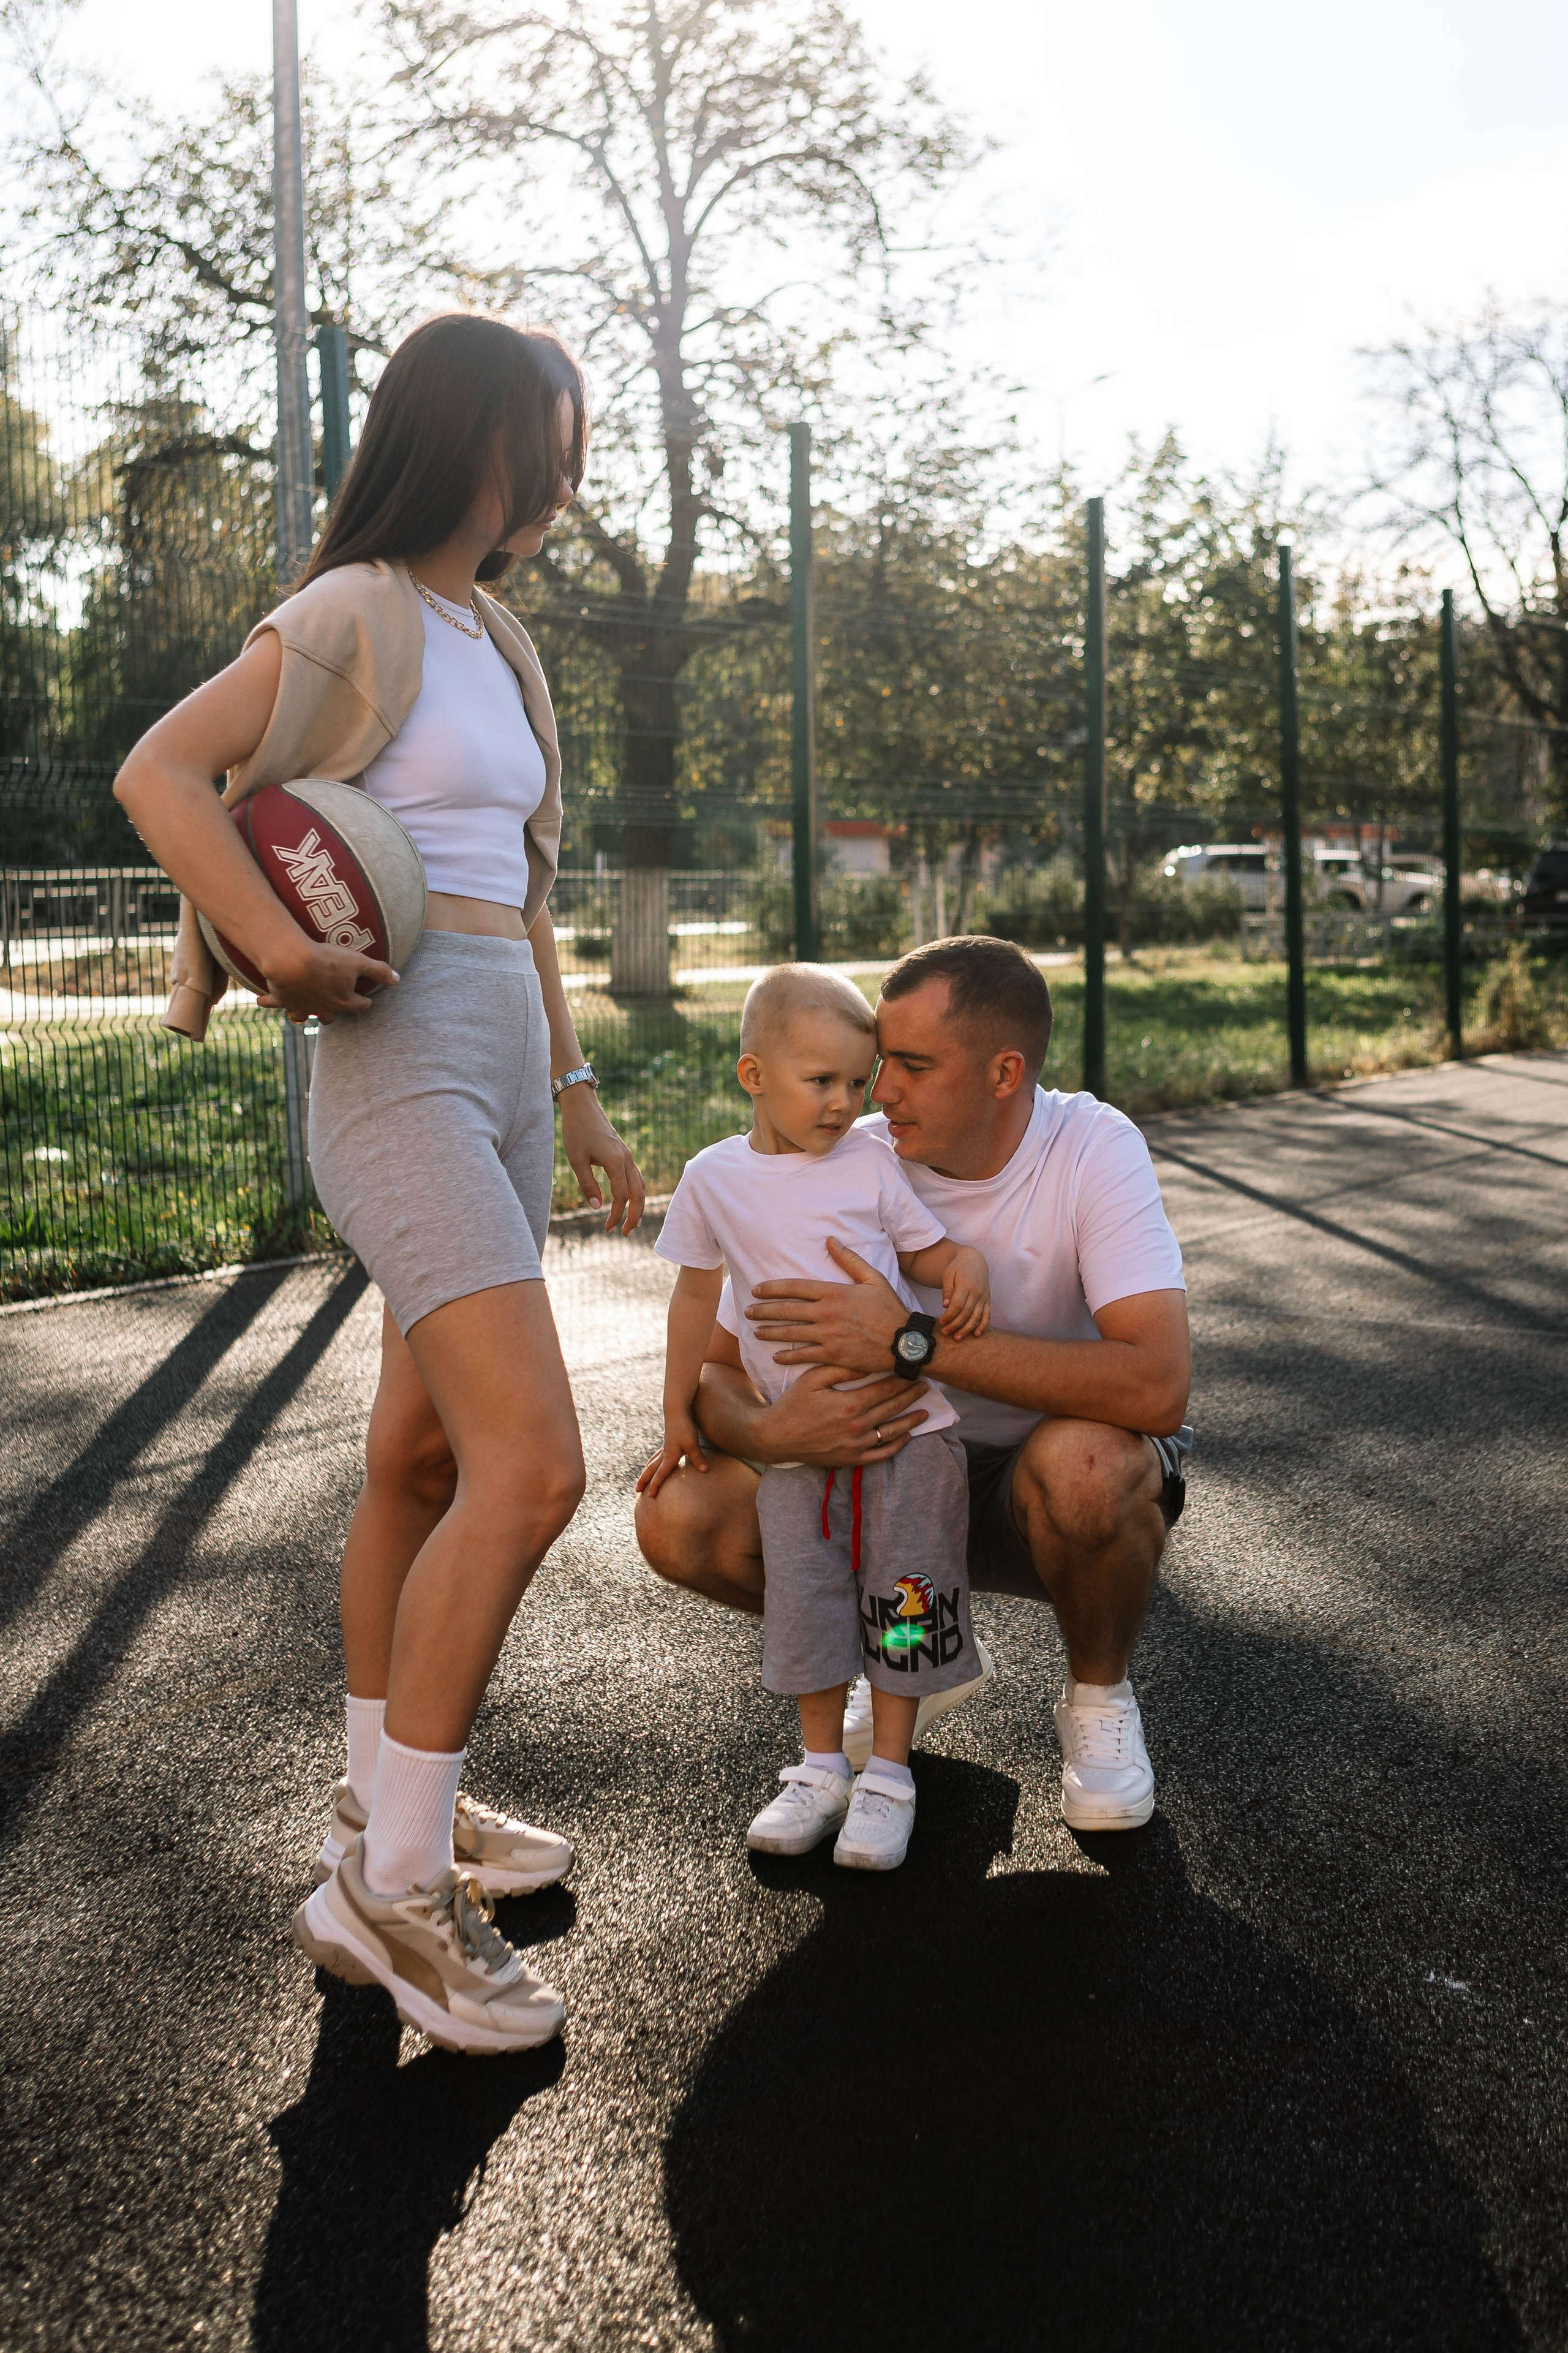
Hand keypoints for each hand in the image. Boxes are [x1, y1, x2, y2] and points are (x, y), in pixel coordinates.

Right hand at [253, 934, 398, 1023]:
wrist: (292, 962)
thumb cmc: (328, 961)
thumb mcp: (358, 961)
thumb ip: (379, 970)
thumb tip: (397, 979)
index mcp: (344, 1001)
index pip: (360, 1005)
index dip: (365, 1001)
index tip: (367, 999)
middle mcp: (323, 1009)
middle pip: (331, 1016)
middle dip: (334, 1011)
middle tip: (334, 1004)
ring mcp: (302, 1007)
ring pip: (303, 1016)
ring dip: (304, 1013)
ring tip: (304, 1008)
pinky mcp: (282, 1000)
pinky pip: (273, 1004)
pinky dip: (267, 1002)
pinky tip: (262, 1001)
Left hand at [559, 1085, 646, 1233]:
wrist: (583, 1106)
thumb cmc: (576, 1130)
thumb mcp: (576, 1159)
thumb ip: (587, 1184)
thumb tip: (596, 1207)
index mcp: (616, 1161)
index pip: (622, 1195)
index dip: (617, 1214)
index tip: (607, 1227)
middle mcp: (627, 1159)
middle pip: (639, 1194)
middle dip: (634, 1215)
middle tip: (625, 1234)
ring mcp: (628, 1156)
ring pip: (641, 1186)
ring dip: (638, 1206)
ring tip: (632, 1223)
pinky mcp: (624, 1154)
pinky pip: (637, 1177)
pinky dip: (636, 1193)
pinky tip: (629, 1202)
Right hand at [636, 1411, 704, 1498]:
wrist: (677, 1410)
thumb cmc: (685, 1427)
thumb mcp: (693, 1444)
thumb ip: (698, 1458)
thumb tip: (705, 1471)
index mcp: (669, 1455)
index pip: (661, 1473)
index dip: (655, 1485)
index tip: (649, 1495)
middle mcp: (665, 1452)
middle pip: (651, 1469)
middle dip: (644, 1480)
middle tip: (636, 1490)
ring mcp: (665, 1446)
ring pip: (652, 1461)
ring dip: (646, 1471)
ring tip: (641, 1477)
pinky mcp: (668, 1441)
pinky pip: (657, 1455)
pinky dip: (652, 1461)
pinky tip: (654, 1461)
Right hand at [744, 1364, 930, 1468]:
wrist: (776, 1437)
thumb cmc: (793, 1404)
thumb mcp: (813, 1378)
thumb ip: (842, 1369)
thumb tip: (868, 1361)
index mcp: (850, 1404)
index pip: (886, 1388)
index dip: (903, 1378)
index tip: (915, 1370)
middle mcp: (858, 1426)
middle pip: (893, 1407)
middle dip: (912, 1395)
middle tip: (926, 1385)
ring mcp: (857, 1445)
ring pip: (892, 1431)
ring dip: (911, 1420)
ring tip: (925, 1411)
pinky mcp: (852, 1459)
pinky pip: (881, 1454)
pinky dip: (896, 1445)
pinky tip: (906, 1437)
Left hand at [745, 1239, 907, 1373]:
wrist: (904, 1342)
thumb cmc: (890, 1309)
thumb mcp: (873, 1279)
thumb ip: (849, 1260)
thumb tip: (831, 1240)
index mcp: (834, 1292)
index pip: (795, 1287)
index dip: (773, 1288)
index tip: (757, 1290)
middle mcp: (827, 1314)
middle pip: (787, 1311)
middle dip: (764, 1311)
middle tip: (748, 1312)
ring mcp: (828, 1336)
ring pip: (791, 1334)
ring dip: (770, 1333)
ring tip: (756, 1332)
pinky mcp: (833, 1356)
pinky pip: (804, 1356)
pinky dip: (788, 1356)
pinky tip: (776, 1356)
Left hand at [939, 1245, 990, 1339]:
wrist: (975, 1260)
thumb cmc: (958, 1267)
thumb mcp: (948, 1274)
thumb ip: (947, 1290)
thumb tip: (945, 1305)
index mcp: (965, 1285)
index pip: (957, 1305)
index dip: (949, 1316)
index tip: (941, 1322)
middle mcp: (977, 1292)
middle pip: (966, 1313)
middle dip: (955, 1325)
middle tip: (945, 1332)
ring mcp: (984, 1297)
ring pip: (976, 1317)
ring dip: (967, 1329)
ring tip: (957, 1337)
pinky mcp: (988, 1300)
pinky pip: (987, 1315)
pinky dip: (983, 1325)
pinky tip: (976, 1334)